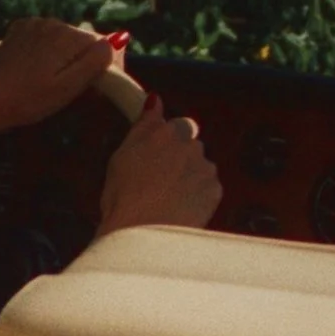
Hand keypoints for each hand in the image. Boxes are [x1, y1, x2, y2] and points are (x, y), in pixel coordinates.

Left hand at [0, 19, 119, 210]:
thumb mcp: (68, 87)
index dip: (100, 67)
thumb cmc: (29, 100)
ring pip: (63, 40)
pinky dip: (44, 51)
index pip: (102, 45)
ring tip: (46, 82)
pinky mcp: (18, 31)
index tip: (90, 89)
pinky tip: (34, 70)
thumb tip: (118, 39)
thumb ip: (95, 62)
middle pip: (81, 41)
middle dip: (80, 61)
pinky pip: (44, 38)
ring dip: (62, 57)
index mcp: (68, 35)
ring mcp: (33, 24)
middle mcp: (52, 22)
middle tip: (64, 89)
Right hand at [97, 96, 222, 235]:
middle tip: (157, 182)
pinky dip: (198, 196)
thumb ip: (142, 125)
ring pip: (200, 166)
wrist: (144, 234)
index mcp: (162, 133)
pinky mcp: (214, 190)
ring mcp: (204, 167)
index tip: (158, 154)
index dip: (166, 141)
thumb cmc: (125, 199)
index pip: (174, 124)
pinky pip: (209, 188)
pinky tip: (180, 208)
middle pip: (189, 145)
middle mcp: (188, 144)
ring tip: (167, 199)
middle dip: (178, 158)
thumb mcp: (120, 157)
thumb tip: (154, 101)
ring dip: (189, 177)